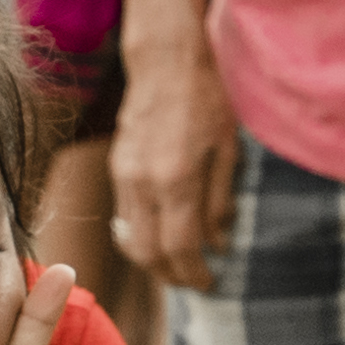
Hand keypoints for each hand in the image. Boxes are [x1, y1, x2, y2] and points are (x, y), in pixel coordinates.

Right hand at [109, 50, 242, 293]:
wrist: (165, 61)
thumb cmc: (206, 99)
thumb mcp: (227, 150)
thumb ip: (220, 201)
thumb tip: (218, 244)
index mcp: (177, 180)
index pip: (180, 247)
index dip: (194, 273)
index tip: (209, 283)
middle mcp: (143, 184)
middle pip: (147, 253)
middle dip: (170, 276)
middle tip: (192, 281)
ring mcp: (124, 176)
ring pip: (129, 239)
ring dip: (151, 260)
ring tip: (176, 264)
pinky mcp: (116, 168)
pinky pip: (123, 216)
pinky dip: (140, 235)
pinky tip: (160, 233)